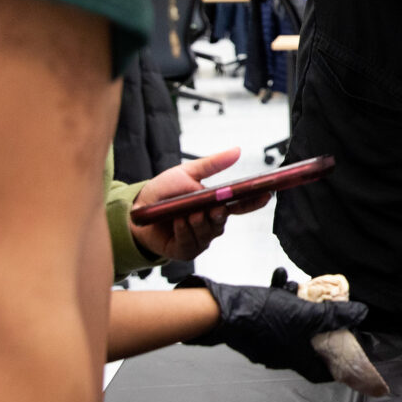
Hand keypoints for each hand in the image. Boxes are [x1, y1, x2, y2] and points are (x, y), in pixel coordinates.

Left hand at [129, 147, 269, 260]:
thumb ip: (213, 164)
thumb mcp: (186, 172)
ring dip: (197, 222)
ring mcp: (199, 238)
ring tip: (186, 213)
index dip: (253, 201)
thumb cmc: (162, 193)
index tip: (266, 194)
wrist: (136, 211)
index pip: (240, 204)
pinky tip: (176, 222)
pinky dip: (184, 232)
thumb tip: (238, 150)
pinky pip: (191, 243)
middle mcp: (210, 222)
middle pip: (223, 221)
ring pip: (209, 232)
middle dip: (218, 214)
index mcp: (215, 204)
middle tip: (213, 208)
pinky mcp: (186, 250)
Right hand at [179, 268, 369, 382]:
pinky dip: (277, 297)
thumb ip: (335, 316)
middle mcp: (280, 354)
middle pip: (307, 343)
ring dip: (295, 303)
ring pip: (289, 323)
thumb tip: (361, 314)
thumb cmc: (265, 317)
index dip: (335, 368)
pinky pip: (272, 313)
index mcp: (294, 358)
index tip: (348, 357)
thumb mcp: (306, 314)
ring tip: (295, 286)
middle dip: (317, 323)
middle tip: (325, 308)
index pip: (319, 373)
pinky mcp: (253, 328)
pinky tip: (278, 278)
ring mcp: (265, 342)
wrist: (223, 311)